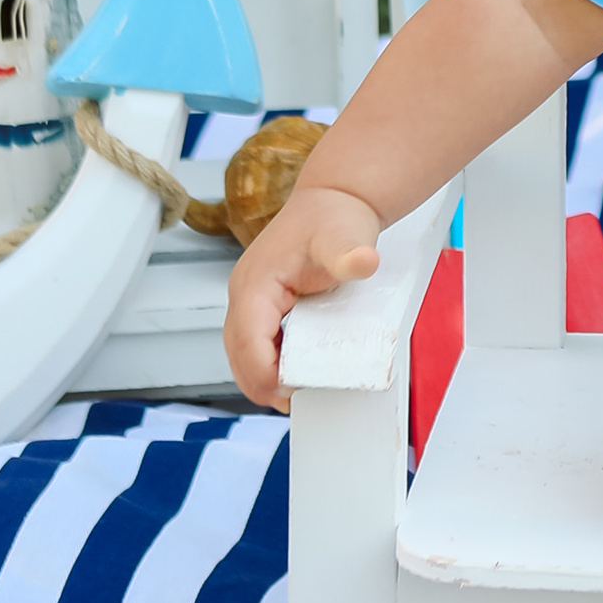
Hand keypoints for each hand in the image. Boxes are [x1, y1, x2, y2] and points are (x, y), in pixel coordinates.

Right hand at [223, 182, 383, 410]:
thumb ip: (350, 255)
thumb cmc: (335, 216)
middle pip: (238, 354)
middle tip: (294, 403)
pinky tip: (293, 372)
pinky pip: (256, 342)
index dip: (264, 374)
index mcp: (255, 285)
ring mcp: (251, 299)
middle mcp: (245, 293)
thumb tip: (363, 262)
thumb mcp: (344, 238)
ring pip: (242, 351)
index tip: (290, 393)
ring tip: (294, 394)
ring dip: (262, 375)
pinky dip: (268, 362)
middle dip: (261, 383)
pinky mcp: (263, 303)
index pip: (247, 343)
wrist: (336, 198)